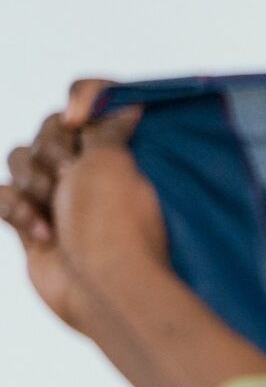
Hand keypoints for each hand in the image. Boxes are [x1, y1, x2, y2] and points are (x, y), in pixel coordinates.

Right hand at [2, 78, 168, 339]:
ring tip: (54, 208)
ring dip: (32, 181)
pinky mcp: (33, 225)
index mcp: (119, 151)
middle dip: (51, 149)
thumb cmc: (114, 222)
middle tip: (68, 177)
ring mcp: (61, 198)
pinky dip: (16, 209)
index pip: (91, 101)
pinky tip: (41, 233)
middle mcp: (91, 171)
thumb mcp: (114, 160)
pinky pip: (2, 195)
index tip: (78, 117)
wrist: (104, 287)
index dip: (81, 99)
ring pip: (20, 160)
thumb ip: (107, 126)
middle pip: (47, 129)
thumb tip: (131, 102)